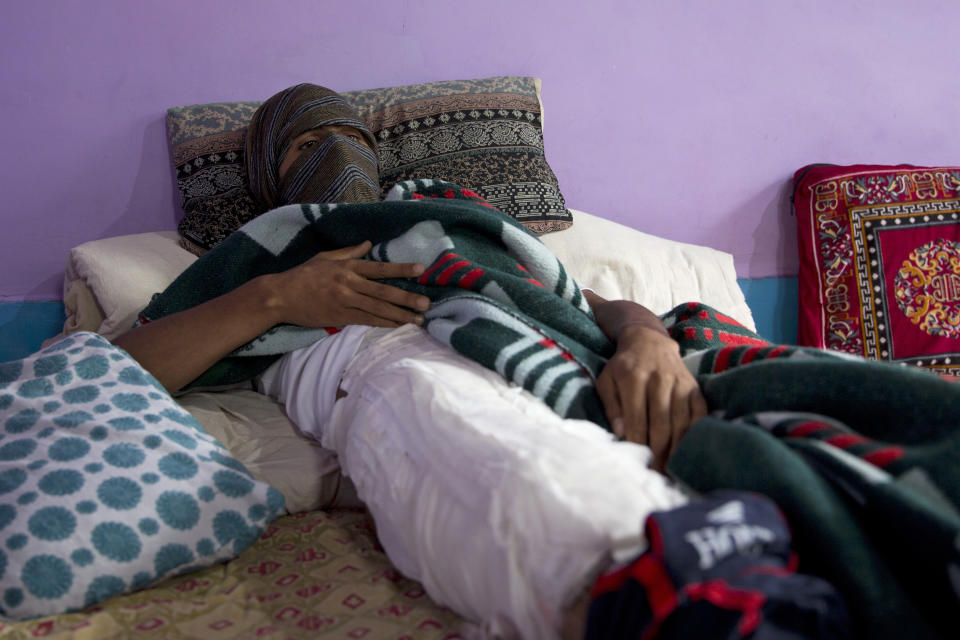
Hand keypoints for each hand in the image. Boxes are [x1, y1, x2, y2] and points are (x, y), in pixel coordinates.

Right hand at [264, 241, 430, 327]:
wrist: (280, 296)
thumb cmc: (302, 276)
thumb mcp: (325, 258)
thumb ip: (349, 252)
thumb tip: (368, 244)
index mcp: (347, 266)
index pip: (380, 268)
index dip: (401, 269)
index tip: (421, 270)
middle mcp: (348, 282)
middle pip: (383, 291)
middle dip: (407, 298)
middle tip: (426, 303)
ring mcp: (344, 300)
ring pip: (377, 308)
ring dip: (400, 314)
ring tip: (418, 319)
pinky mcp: (339, 317)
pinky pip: (366, 320)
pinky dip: (383, 323)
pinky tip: (397, 325)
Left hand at [596, 325, 706, 469]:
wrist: (648, 341)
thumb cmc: (622, 366)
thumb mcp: (606, 381)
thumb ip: (612, 407)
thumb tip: (621, 433)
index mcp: (633, 378)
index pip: (637, 419)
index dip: (638, 443)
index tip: (637, 462)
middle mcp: (659, 380)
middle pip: (661, 423)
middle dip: (658, 452)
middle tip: (655, 473)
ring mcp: (680, 383)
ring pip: (681, 421)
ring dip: (677, 448)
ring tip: (671, 468)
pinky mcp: (694, 386)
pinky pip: (699, 413)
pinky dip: (695, 433)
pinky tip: (690, 450)